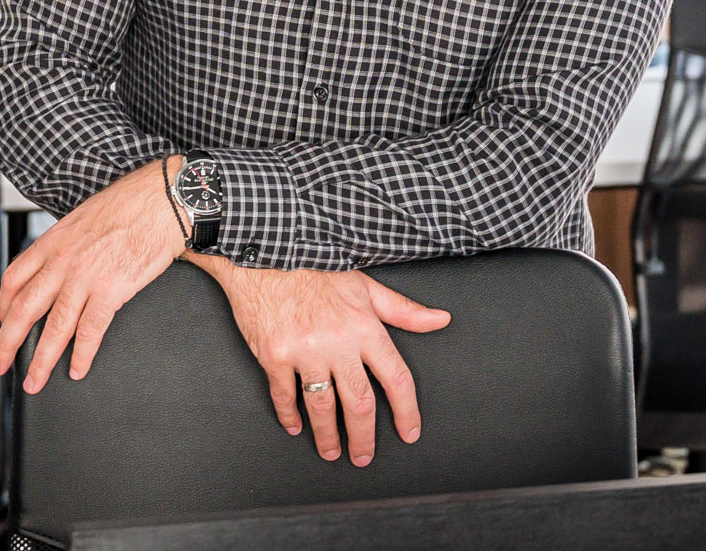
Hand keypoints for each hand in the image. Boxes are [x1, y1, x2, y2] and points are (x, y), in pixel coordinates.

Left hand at [0, 159, 185, 393]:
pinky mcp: (112, 289)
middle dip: (7, 343)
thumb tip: (63, 262)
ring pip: (53, 327)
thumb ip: (67, 244)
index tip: (3, 322)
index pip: (13, 278)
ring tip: (34, 381)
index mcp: (53, 241)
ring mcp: (85, 276)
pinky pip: (90, 330)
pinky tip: (78, 369)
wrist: (160, 199)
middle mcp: (63, 261)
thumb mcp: (83, 218)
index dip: (3, 306)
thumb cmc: (128, 204)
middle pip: (23, 309)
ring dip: (41, 360)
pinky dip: (82, 354)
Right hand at [195, 256, 448, 466]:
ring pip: (322, 407)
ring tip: (331, 451)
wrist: (265, 249)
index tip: (409, 432)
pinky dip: (290, 415)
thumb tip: (441, 320)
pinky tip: (295, 426)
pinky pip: (285, 396)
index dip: (407, 411)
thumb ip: (403, 310)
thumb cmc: (316, 265)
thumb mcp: (365, 284)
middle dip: (364, 437)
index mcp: (364, 326)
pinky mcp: (275, 354)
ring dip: (328, 436)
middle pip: (359, 403)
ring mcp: (304, 350)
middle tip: (363, 455)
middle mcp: (337, 342)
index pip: (396, 378)